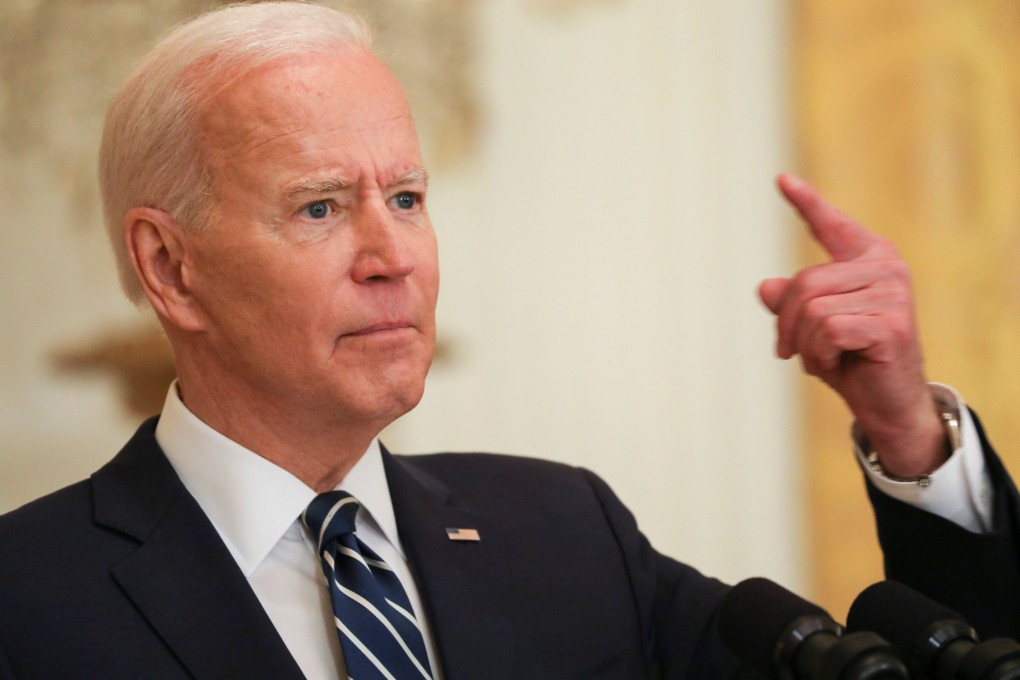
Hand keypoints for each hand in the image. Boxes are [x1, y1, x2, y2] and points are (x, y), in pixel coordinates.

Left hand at [759, 174, 945, 476]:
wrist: (886, 404)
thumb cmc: (849, 359)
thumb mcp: (810, 328)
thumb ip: (791, 302)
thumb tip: (767, 286)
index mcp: (869, 258)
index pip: (832, 226)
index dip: (806, 203)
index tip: (781, 180)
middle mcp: (886, 267)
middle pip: (804, 282)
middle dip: (785, 323)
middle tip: (788, 350)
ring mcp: (893, 295)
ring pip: (812, 309)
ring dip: (802, 343)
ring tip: (819, 358)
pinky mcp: (891, 325)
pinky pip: (826, 331)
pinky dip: (817, 354)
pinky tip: (832, 364)